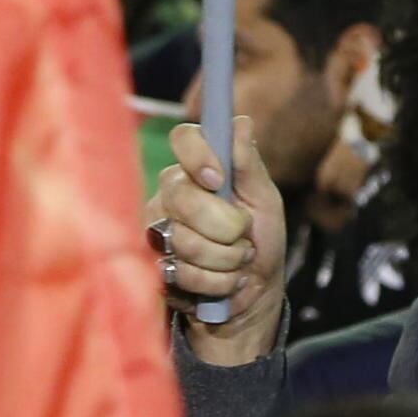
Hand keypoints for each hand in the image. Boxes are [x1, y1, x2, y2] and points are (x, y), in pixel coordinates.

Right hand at [147, 119, 290, 363]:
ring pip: (183, 240)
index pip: (183, 139)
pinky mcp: (153, 266)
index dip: (198, 156)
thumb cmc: (261, 240)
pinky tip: (221, 283)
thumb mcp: (265, 201)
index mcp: (197, 170)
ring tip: (237, 263)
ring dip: (226, 260)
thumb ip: (249, 165)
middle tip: (244, 237)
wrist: (255, 294)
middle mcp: (170, 194)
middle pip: (183, 197)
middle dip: (226, 227)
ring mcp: (157, 229)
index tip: (219, 180)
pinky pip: (180, 272)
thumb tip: (241, 122)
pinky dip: (214, 283)